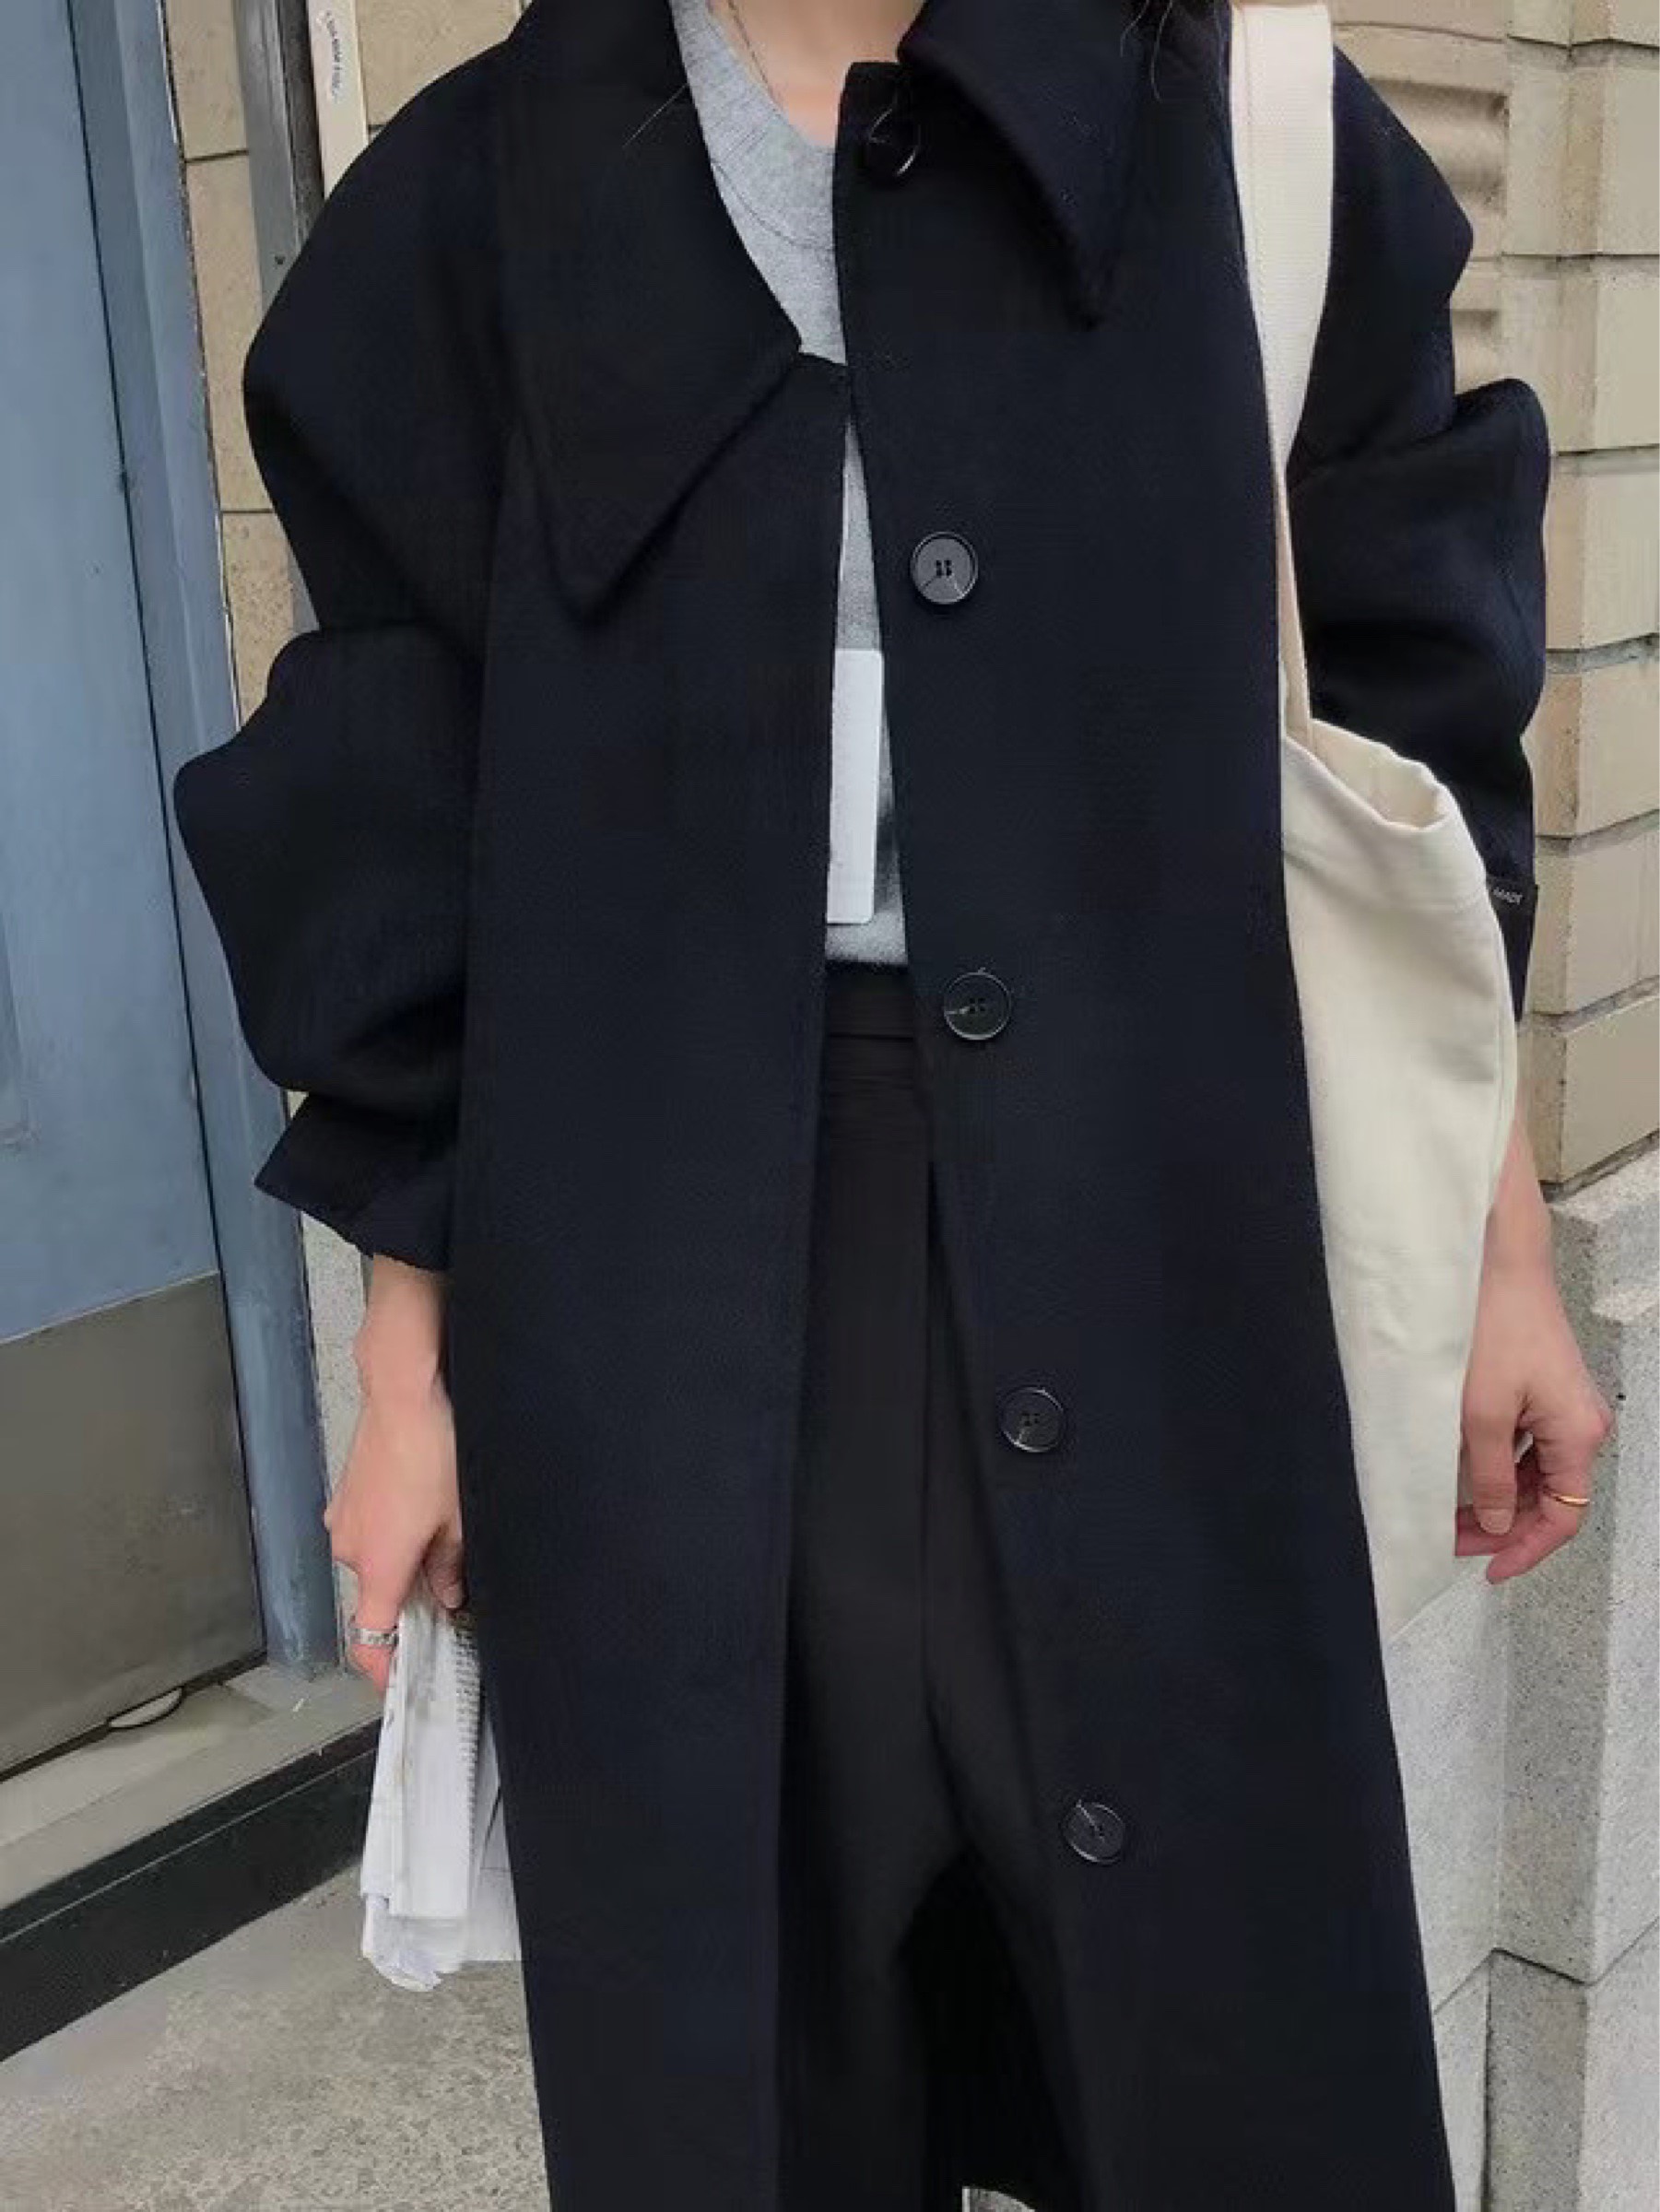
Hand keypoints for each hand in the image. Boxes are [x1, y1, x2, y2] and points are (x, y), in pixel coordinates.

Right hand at [324, 1258, 462, 1692]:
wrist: (405, 1388)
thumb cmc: (436, 1450)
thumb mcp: (461, 1516)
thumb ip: (452, 1565)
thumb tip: (449, 1593)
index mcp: (376, 1564)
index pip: (369, 1638)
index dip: (385, 1670)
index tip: (406, 1683)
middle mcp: (349, 1547)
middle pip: (377, 1597)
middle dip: (412, 1606)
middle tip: (456, 1604)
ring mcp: (344, 1517)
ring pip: (375, 1561)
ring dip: (404, 1565)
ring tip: (450, 1548)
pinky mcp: (349, 1491)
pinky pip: (371, 1530)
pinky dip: (394, 1536)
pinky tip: (428, 1515)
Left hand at [1456, 1115, 1613, 1584]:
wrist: (1496, 1260)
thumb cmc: (1490, 1329)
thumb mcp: (1481, 1414)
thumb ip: (1490, 1476)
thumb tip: (1496, 1522)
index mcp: (1579, 1434)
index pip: (1563, 1516)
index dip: (1525, 1549)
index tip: (1486, 1569)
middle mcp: (1583, 1423)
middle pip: (1551, 1496)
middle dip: (1504, 1525)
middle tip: (1452, 1539)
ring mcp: (1565, 1404)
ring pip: (1537, 1473)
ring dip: (1499, 1498)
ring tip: (1452, 1514)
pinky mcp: (1545, 1387)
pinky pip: (1529, 1445)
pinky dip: (1500, 1467)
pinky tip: (1464, 1474)